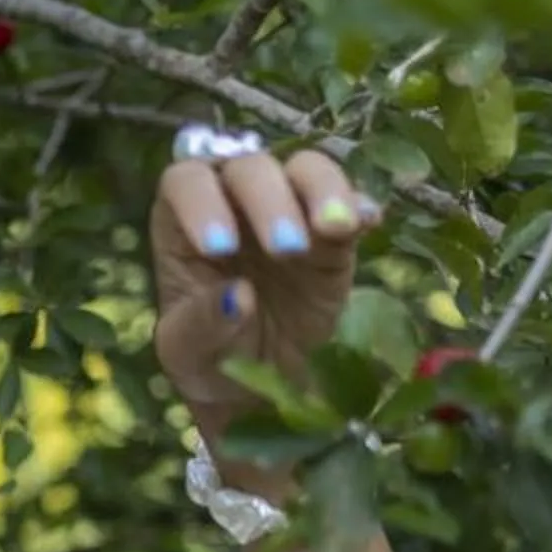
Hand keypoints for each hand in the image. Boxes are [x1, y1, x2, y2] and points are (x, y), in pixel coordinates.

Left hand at [149, 141, 379, 426]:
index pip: (185, 181)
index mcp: (182, 221)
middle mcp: (233, 202)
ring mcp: (288, 210)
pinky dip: (359, 206)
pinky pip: (349, 203)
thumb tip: (238, 296)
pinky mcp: (333, 234)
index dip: (201, 202)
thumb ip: (201, 324)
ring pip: (305, 169)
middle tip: (284, 250)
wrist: (259, 384)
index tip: (219, 247)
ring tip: (334, 229)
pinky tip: (369, 222)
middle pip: (250, 168)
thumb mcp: (188, 352)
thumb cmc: (207, 355)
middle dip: (268, 202)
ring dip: (321, 191)